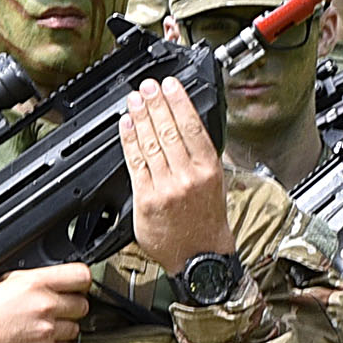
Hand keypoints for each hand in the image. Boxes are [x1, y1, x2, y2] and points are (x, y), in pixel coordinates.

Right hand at [0, 266, 89, 342]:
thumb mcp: (1, 283)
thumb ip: (32, 282)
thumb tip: (50, 282)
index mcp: (33, 284)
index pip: (80, 276)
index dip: (81, 283)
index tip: (77, 288)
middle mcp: (43, 307)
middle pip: (82, 305)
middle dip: (70, 309)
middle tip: (55, 312)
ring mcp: (45, 333)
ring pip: (75, 330)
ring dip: (63, 330)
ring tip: (42, 331)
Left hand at [122, 80, 231, 271]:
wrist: (199, 257)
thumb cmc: (207, 220)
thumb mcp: (216, 184)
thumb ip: (200, 157)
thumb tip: (186, 127)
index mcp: (208, 169)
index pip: (192, 127)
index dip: (179, 102)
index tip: (170, 85)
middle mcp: (188, 176)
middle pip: (168, 131)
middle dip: (156, 104)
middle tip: (147, 85)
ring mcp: (166, 188)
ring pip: (151, 145)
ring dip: (140, 118)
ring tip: (134, 100)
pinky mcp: (146, 200)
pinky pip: (135, 165)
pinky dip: (129, 142)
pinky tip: (126, 126)